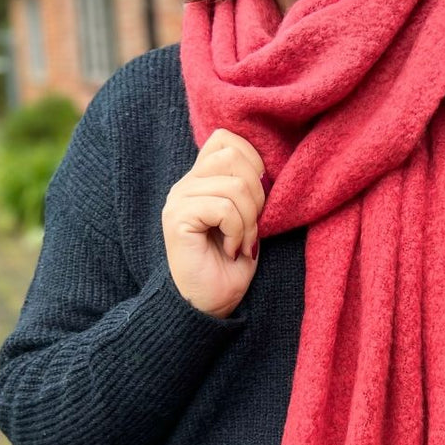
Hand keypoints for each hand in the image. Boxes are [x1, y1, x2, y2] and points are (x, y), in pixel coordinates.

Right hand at [162, 129, 266, 318]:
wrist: (207, 305)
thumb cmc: (230, 265)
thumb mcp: (249, 220)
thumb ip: (250, 189)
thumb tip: (268, 170)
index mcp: (202, 178)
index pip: (226, 139)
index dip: (253, 161)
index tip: (259, 200)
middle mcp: (186, 183)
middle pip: (233, 155)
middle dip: (258, 194)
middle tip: (253, 227)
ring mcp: (178, 199)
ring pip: (233, 185)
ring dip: (250, 219)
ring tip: (242, 243)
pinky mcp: (177, 218)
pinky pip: (223, 208)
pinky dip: (238, 231)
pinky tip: (231, 250)